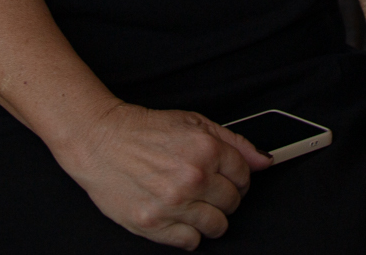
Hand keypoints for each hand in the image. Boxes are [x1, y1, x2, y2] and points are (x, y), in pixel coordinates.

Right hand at [54, 100, 271, 248]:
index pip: (245, 176)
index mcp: (205, 150)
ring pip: (217, 227)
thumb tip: (265, 160)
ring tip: (193, 204)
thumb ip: (234, 142)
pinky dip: (189, 233)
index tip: (225, 177)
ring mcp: (173, 203)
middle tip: (205, 188)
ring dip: (210, 218)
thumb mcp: (193, 123)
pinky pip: (190, 242)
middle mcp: (192, 178)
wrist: (100, 141)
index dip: (236, 176)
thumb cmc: (144, 131)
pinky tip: (178, 216)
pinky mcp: (153, 224)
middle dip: (224, 196)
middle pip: (233, 202)